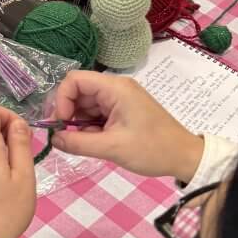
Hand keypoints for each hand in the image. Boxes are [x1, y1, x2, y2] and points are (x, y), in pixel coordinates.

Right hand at [49, 70, 202, 183]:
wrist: (185, 157)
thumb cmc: (152, 149)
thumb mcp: (112, 148)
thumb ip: (78, 143)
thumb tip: (53, 140)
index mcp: (115, 88)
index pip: (74, 80)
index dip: (61, 99)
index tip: (61, 124)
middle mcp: (116, 88)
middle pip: (79, 91)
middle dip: (67, 113)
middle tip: (63, 136)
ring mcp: (120, 99)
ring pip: (86, 104)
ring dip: (78, 122)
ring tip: (82, 143)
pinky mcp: (122, 110)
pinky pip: (97, 113)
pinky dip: (89, 127)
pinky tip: (93, 142)